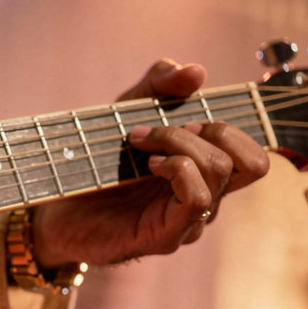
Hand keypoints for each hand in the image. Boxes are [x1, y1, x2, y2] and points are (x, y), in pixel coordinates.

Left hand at [30, 59, 269, 269]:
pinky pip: (198, 199)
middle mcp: (205, 198)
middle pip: (250, 161)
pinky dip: (177, 170)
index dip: (229, 126)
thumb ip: (161, 82)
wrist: (54, 206)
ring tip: (141, 144)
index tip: (182, 117)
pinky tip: (149, 165)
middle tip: (162, 129)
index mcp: (205, 174)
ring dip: (181, 144)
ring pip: (219, 172)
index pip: (253, 154)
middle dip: (210, 129)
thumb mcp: (128, 108)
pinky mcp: (165, 236)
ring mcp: (188, 221)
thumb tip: (196, 72)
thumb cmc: (95, 161)